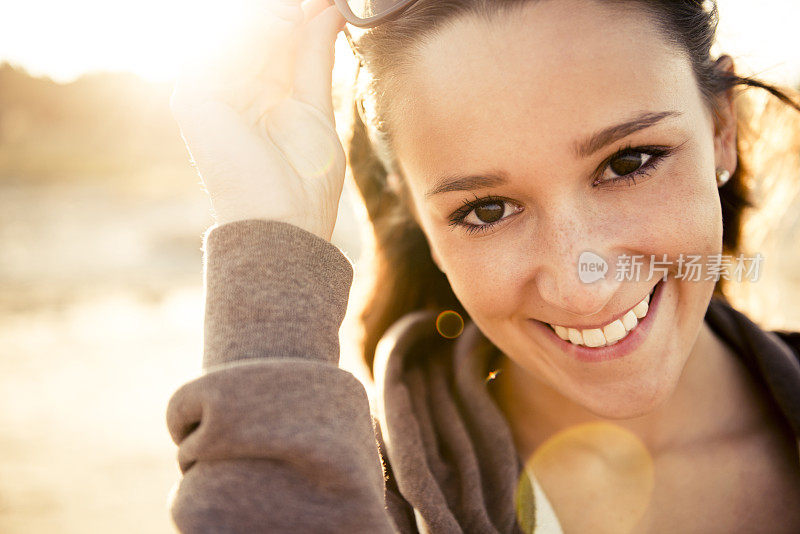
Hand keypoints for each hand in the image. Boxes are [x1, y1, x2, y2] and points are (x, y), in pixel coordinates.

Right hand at [170, 0, 346, 241]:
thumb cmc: (304, 181)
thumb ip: (314, 56)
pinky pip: (222, 50)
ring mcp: (207, 93)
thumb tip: (328, 10)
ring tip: (307, 5)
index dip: (296, 14)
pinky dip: (256, 30)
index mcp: (256, 94)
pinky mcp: (194, 98)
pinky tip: (287, 16)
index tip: (327, 2)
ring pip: (235, 35)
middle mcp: (227, 89)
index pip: (270, 38)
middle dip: (284, 11)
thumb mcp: (315, 106)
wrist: (287, 224)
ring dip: (273, 14)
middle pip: (250, 32)